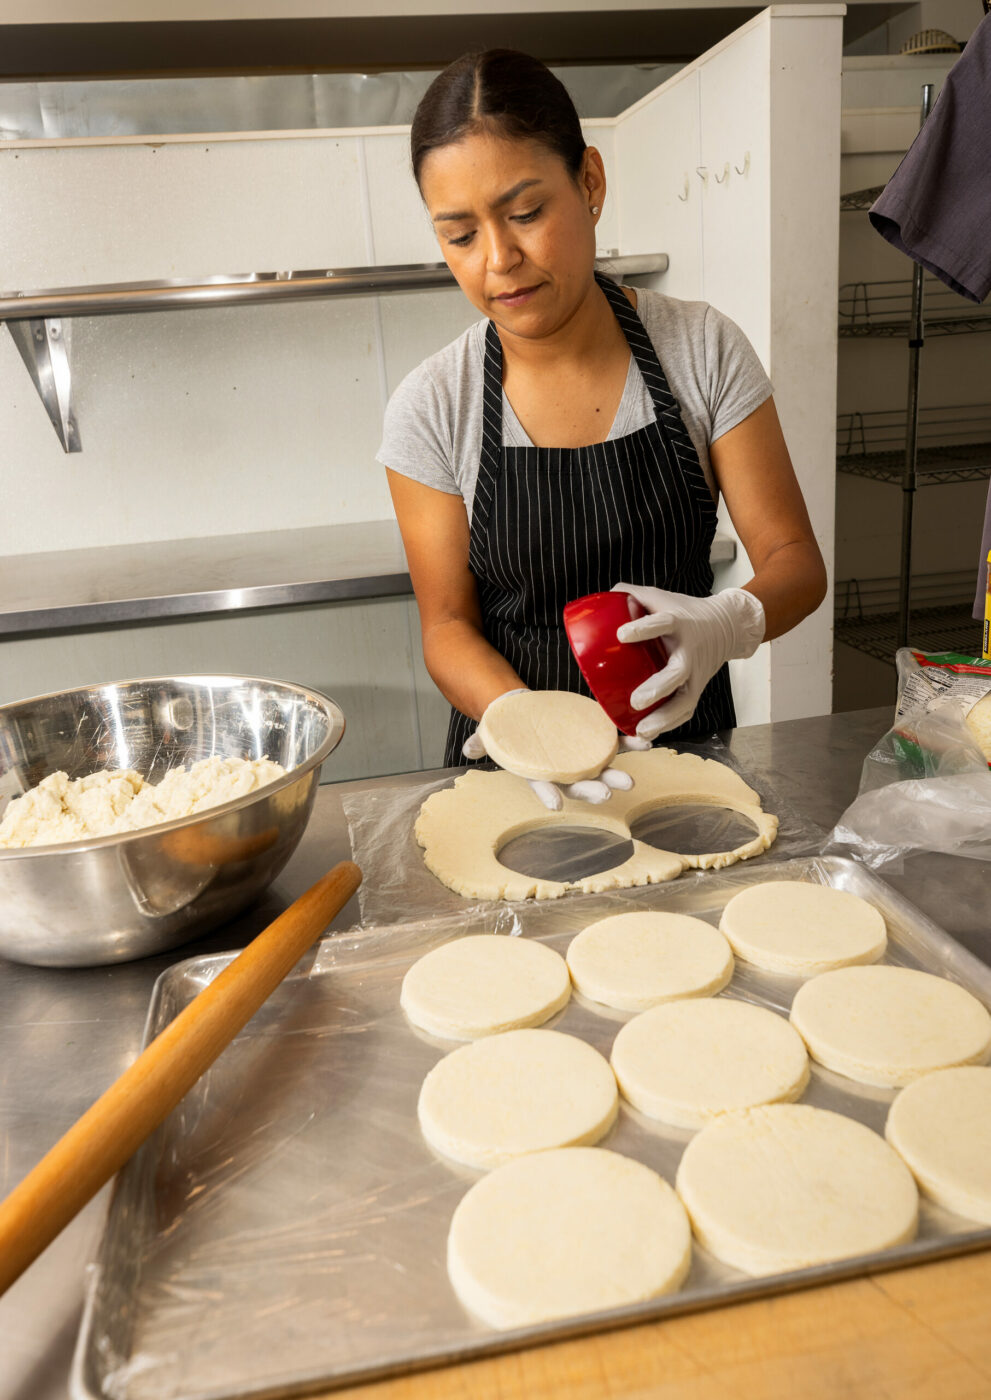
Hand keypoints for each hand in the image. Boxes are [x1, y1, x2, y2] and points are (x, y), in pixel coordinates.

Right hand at [461, 692, 649, 810]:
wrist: (526, 713)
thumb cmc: (509, 728)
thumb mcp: (491, 733)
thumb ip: (482, 742)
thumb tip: (468, 750)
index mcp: (540, 771)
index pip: (544, 785)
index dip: (548, 794)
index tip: (555, 804)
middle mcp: (565, 769)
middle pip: (580, 783)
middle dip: (593, 790)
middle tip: (607, 794)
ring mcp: (583, 755)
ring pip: (602, 768)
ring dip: (617, 773)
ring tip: (631, 780)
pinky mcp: (595, 738)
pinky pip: (615, 741)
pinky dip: (630, 743)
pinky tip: (645, 743)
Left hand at [614, 583, 764, 738]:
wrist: (726, 626)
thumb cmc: (685, 612)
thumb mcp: (660, 597)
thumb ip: (630, 595)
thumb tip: (600, 600)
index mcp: (679, 623)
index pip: (663, 623)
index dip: (644, 628)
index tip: (622, 634)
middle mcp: (689, 650)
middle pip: (677, 672)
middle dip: (658, 688)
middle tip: (636, 701)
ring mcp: (696, 672)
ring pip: (685, 699)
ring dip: (665, 717)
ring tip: (642, 730)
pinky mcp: (697, 688)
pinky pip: (685, 710)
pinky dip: (669, 724)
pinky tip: (649, 734)